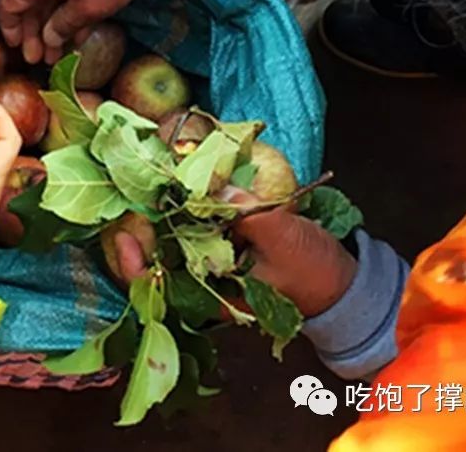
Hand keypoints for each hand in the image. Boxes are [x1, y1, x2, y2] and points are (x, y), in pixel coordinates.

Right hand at [0, 0, 189, 63]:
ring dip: (50, 26)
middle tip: (38, 60)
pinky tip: (75, 35)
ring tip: (57, 54)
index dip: (9, 28)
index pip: (8, 3)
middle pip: (27, 4)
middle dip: (32, 34)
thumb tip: (48, 38)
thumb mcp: (90, 6)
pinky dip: (65, 12)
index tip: (16, 49)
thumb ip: (64, 25)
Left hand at [102, 194, 357, 318]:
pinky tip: (190, 173)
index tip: (123, 235)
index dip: (132, 264)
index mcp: (210, 294)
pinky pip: (196, 219)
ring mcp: (212, 258)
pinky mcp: (224, 240)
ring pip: (174, 230)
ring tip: (157, 170)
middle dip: (144, 217)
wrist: (342, 280)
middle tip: (136, 180)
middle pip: (157, 249)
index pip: (156, 285)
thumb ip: (249, 213)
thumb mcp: (283, 239)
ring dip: (166, 202)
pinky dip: (191, 198)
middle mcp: (203, 278)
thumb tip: (217, 187)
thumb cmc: (313, 272)